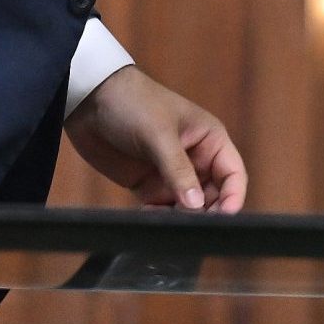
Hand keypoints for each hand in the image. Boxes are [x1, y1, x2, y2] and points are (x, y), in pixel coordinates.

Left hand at [64, 65, 247, 212]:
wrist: (89, 100)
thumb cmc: (132, 102)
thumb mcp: (159, 134)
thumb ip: (178, 171)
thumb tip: (196, 205)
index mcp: (209, 139)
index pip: (233, 174)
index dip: (234, 197)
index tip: (225, 216)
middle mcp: (195, 159)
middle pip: (214, 197)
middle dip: (207, 213)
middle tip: (191, 223)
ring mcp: (171, 174)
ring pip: (189, 208)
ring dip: (182, 218)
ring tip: (167, 219)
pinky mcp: (148, 185)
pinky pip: (163, 210)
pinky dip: (160, 218)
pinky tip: (149, 216)